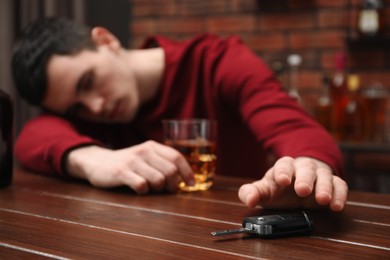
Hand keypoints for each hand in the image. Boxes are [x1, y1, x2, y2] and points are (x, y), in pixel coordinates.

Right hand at [65, 141, 194, 193]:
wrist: (98, 162)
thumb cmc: (128, 163)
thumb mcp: (146, 157)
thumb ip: (163, 162)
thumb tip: (185, 179)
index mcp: (152, 146)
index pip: (177, 157)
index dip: (187, 172)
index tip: (191, 184)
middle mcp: (144, 151)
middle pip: (170, 171)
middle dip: (172, 185)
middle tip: (167, 190)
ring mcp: (132, 161)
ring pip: (158, 180)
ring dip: (158, 190)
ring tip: (151, 189)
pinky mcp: (121, 172)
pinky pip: (141, 185)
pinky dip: (144, 191)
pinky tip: (139, 189)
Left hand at [238, 156, 347, 211]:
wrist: (299, 184)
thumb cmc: (279, 188)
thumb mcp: (264, 190)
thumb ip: (251, 193)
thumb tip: (249, 200)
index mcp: (284, 167)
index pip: (283, 164)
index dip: (282, 171)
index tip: (282, 180)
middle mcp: (303, 168)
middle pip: (306, 168)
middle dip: (305, 179)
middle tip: (302, 190)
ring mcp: (319, 175)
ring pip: (324, 176)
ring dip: (324, 187)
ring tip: (323, 200)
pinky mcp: (333, 184)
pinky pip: (339, 185)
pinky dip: (340, 194)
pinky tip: (336, 206)